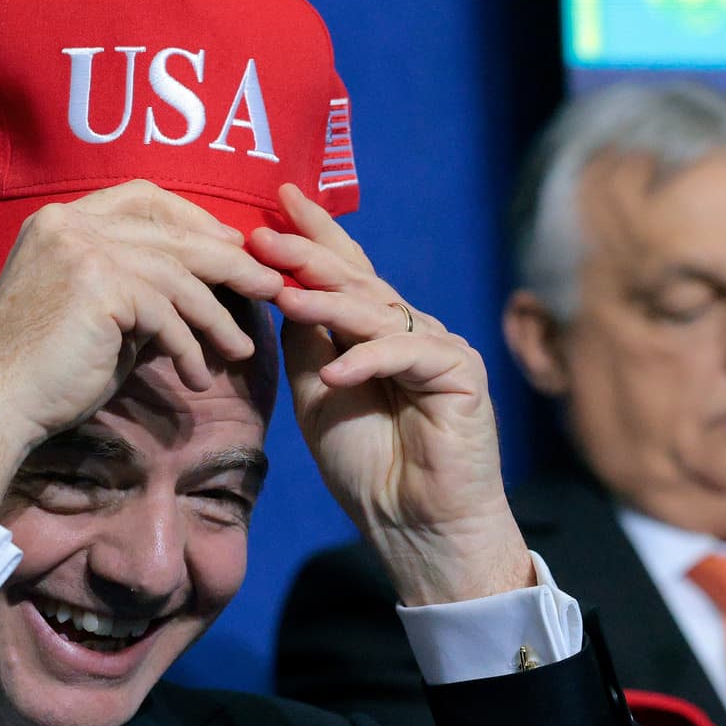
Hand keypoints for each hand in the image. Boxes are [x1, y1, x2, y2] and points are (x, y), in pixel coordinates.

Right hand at [0, 181, 283, 515]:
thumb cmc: (44, 372)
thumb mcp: (97, 316)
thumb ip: (138, 292)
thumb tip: (200, 293)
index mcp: (58, 220)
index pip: (143, 197)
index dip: (194, 220)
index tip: (231, 247)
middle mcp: (68, 223)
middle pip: (170, 232)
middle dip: (228, 261)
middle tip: (269, 287)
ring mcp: (81, 249)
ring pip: (176, 273)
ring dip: (217, 315)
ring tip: (242, 350)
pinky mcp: (98, 284)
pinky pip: (166, 312)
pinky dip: (189, 346)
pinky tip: (197, 376)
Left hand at [255, 183, 531, 604]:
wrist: (413, 525)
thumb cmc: (367, 466)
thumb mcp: (318, 395)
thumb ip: (307, 344)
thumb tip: (282, 287)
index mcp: (374, 334)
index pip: (344, 273)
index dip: (314, 235)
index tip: (278, 201)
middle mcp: (408, 331)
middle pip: (357, 280)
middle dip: (308, 254)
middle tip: (265, 232)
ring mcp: (437, 347)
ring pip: (378, 311)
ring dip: (328, 301)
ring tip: (284, 292)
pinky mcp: (460, 373)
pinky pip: (407, 353)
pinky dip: (369, 361)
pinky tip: (337, 373)